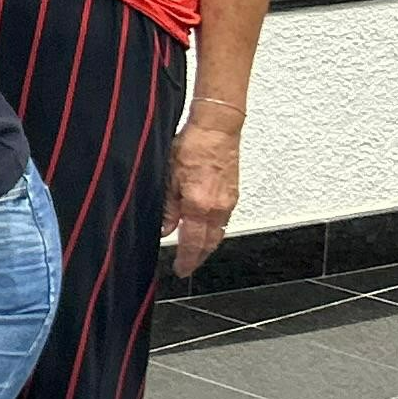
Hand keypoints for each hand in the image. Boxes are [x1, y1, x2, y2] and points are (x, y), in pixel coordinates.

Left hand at [165, 111, 242, 277]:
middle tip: (187, 267)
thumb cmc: (192, 145)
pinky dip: (214, 231)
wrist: (217, 128)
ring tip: (194, 253)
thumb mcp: (167, 175)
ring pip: (218, 233)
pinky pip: (224, 221)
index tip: (181, 270)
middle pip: (209, 243)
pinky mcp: (233, 194)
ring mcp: (228, 201)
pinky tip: (206, 231)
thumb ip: (167, 207)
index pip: (193, 242)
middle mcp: (218, 207)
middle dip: (198, 258)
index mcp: (199, 204)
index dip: (187, 259)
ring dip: (207, 246)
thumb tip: (164, 229)